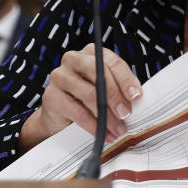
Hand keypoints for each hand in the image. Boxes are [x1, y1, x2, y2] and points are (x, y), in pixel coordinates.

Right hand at [20, 44, 140, 149]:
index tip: (136, 96)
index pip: (112, 62)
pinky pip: (76, 111)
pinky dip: (93, 125)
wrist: (62, 117)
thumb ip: (120, 89)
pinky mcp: (51, 96)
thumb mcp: (107, 90)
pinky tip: (102, 133)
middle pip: (98, 72)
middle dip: (115, 95)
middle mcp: (73, 60)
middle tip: (126, 113)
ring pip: (88, 93)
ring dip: (106, 114)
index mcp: (92, 54)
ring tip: (118, 128)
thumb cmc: (89, 99)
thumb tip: (136, 99)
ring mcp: (59, 76)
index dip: (126, 79)